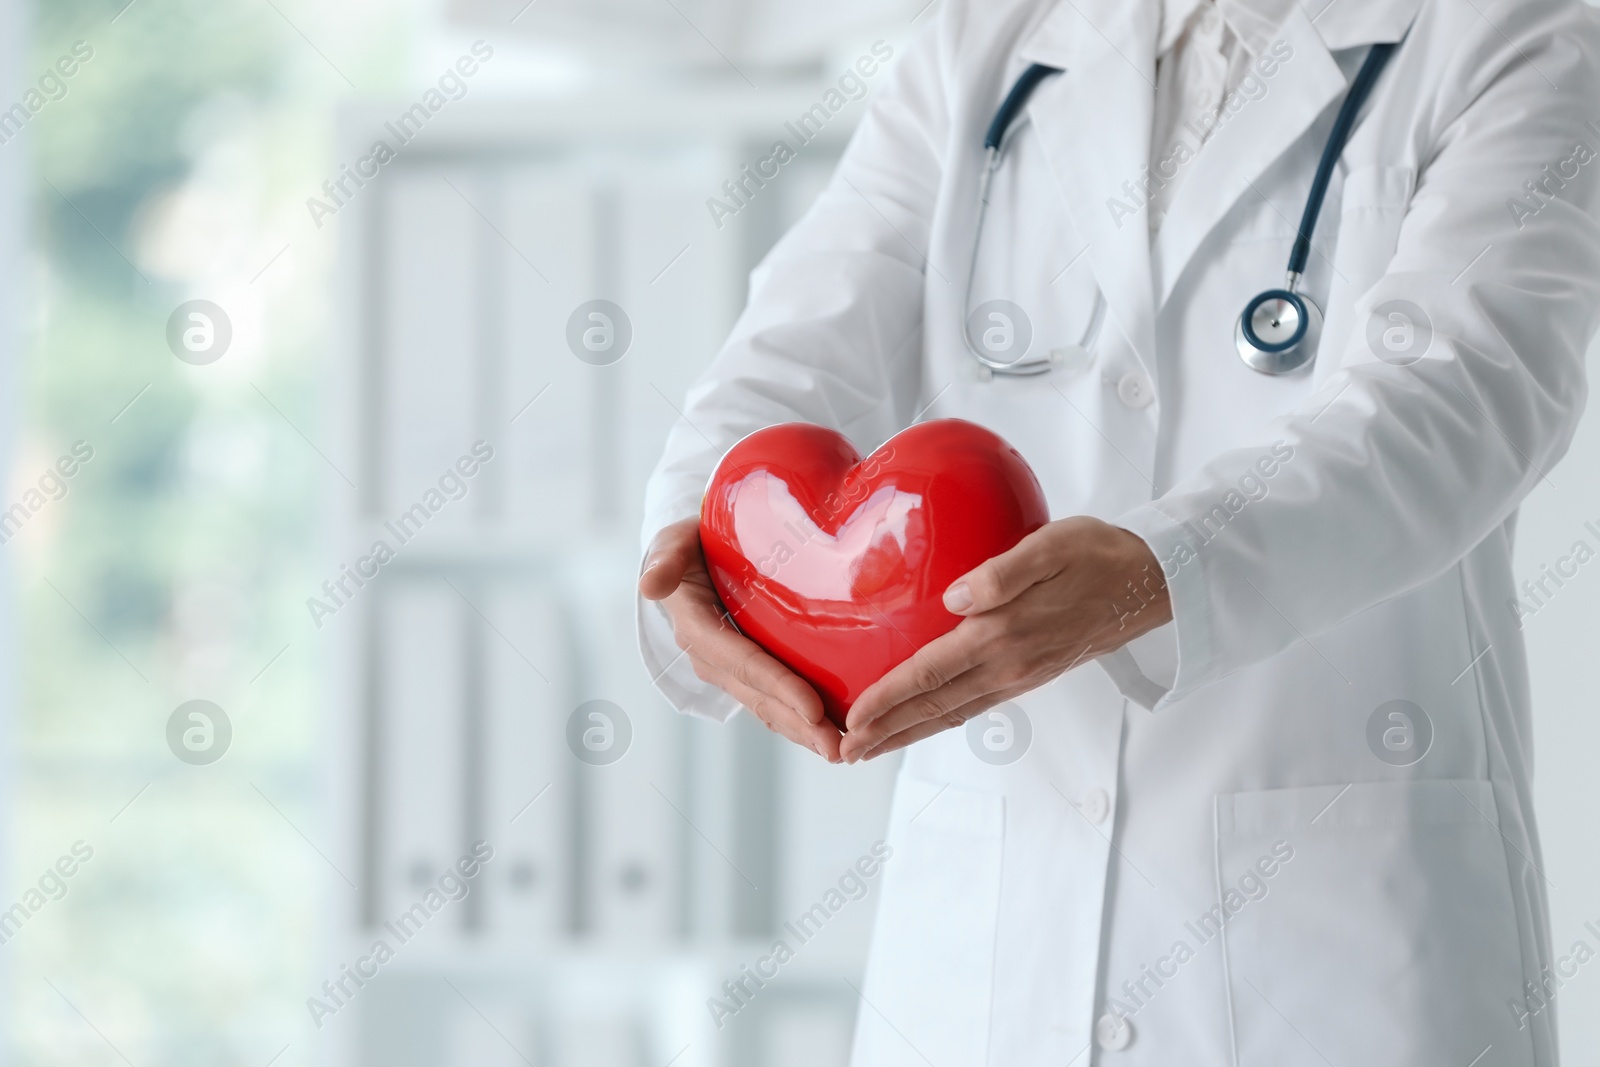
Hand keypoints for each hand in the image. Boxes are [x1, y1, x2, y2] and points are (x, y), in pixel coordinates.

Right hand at [640, 518, 841, 761]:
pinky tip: (832, 732)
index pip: (744, 662)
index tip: (814, 708)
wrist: (691, 554)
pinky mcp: (746, 670)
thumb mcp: (673, 544)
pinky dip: (801, 720)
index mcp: (698, 629)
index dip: (778, 685)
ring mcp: (729, 669)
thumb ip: (665, 560)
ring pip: (769, 706)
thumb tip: (650, 584)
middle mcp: (713, 658)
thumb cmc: (688, 544)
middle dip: (800, 725)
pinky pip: (773, 699)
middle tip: (841, 749)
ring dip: (804, 732)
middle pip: (760, 696)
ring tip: (843, 751)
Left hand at [838, 516, 1169, 762]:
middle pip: (934, 706)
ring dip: (909, 732)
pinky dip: (939, 719)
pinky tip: (921, 721)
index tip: (852, 720)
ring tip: (870, 748)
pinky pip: (973, 705)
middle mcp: (1009, 665)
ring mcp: (1021, 676)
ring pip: (952, 712)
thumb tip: (956, 597)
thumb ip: (1003, 572)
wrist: (1151, 583)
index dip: (888, 699)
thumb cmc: (1098, 555)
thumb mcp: (1052, 546)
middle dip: (886, 731)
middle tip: (842, 752)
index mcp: (1004, 634)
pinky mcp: (1030, 675)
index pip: (930, 673)